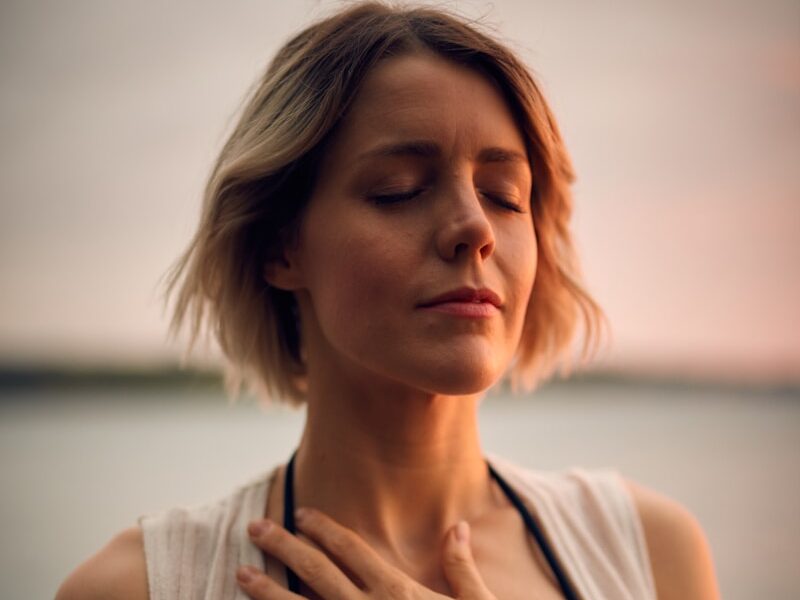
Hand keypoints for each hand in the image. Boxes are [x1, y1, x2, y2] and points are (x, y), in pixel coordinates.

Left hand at [237, 508, 497, 599]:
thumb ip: (461, 567)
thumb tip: (458, 526)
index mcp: (397, 592)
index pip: (351, 550)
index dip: (324, 529)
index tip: (301, 514)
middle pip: (316, 571)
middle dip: (283, 546)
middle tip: (255, 528)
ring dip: (267, 591)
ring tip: (240, 574)